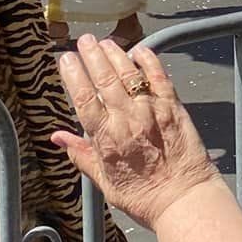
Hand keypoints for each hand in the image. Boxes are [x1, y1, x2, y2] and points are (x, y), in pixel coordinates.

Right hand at [50, 36, 218, 231]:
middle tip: (84, 40)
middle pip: (104, 80)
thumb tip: (57, 138)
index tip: (66, 59)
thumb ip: (82, 155)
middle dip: (91, 55)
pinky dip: (148, 60)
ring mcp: (152, 111)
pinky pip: (159, 77)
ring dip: (115, 54)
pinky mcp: (173, 107)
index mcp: (107, 139)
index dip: (73, 75)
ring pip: (129, 74)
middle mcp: (127, 121)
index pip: (83, 98)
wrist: (183, 200)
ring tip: (105, 42)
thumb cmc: (144, 197)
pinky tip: (138, 50)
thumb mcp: (105, 182)